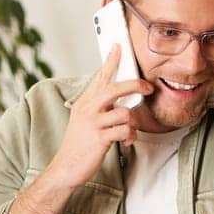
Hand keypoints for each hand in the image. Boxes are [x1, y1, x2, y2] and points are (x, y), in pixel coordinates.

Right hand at [44, 45, 152, 190]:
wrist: (66, 167)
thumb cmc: (79, 144)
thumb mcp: (84, 120)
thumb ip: (100, 107)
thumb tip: (122, 97)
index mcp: (85, 102)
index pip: (100, 77)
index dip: (111, 60)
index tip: (118, 46)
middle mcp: (88, 109)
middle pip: (115, 88)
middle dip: (135, 85)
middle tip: (147, 88)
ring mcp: (93, 123)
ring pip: (125, 113)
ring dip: (131, 124)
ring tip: (127, 132)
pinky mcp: (100, 138)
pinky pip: (125, 131)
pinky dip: (129, 137)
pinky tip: (125, 142)